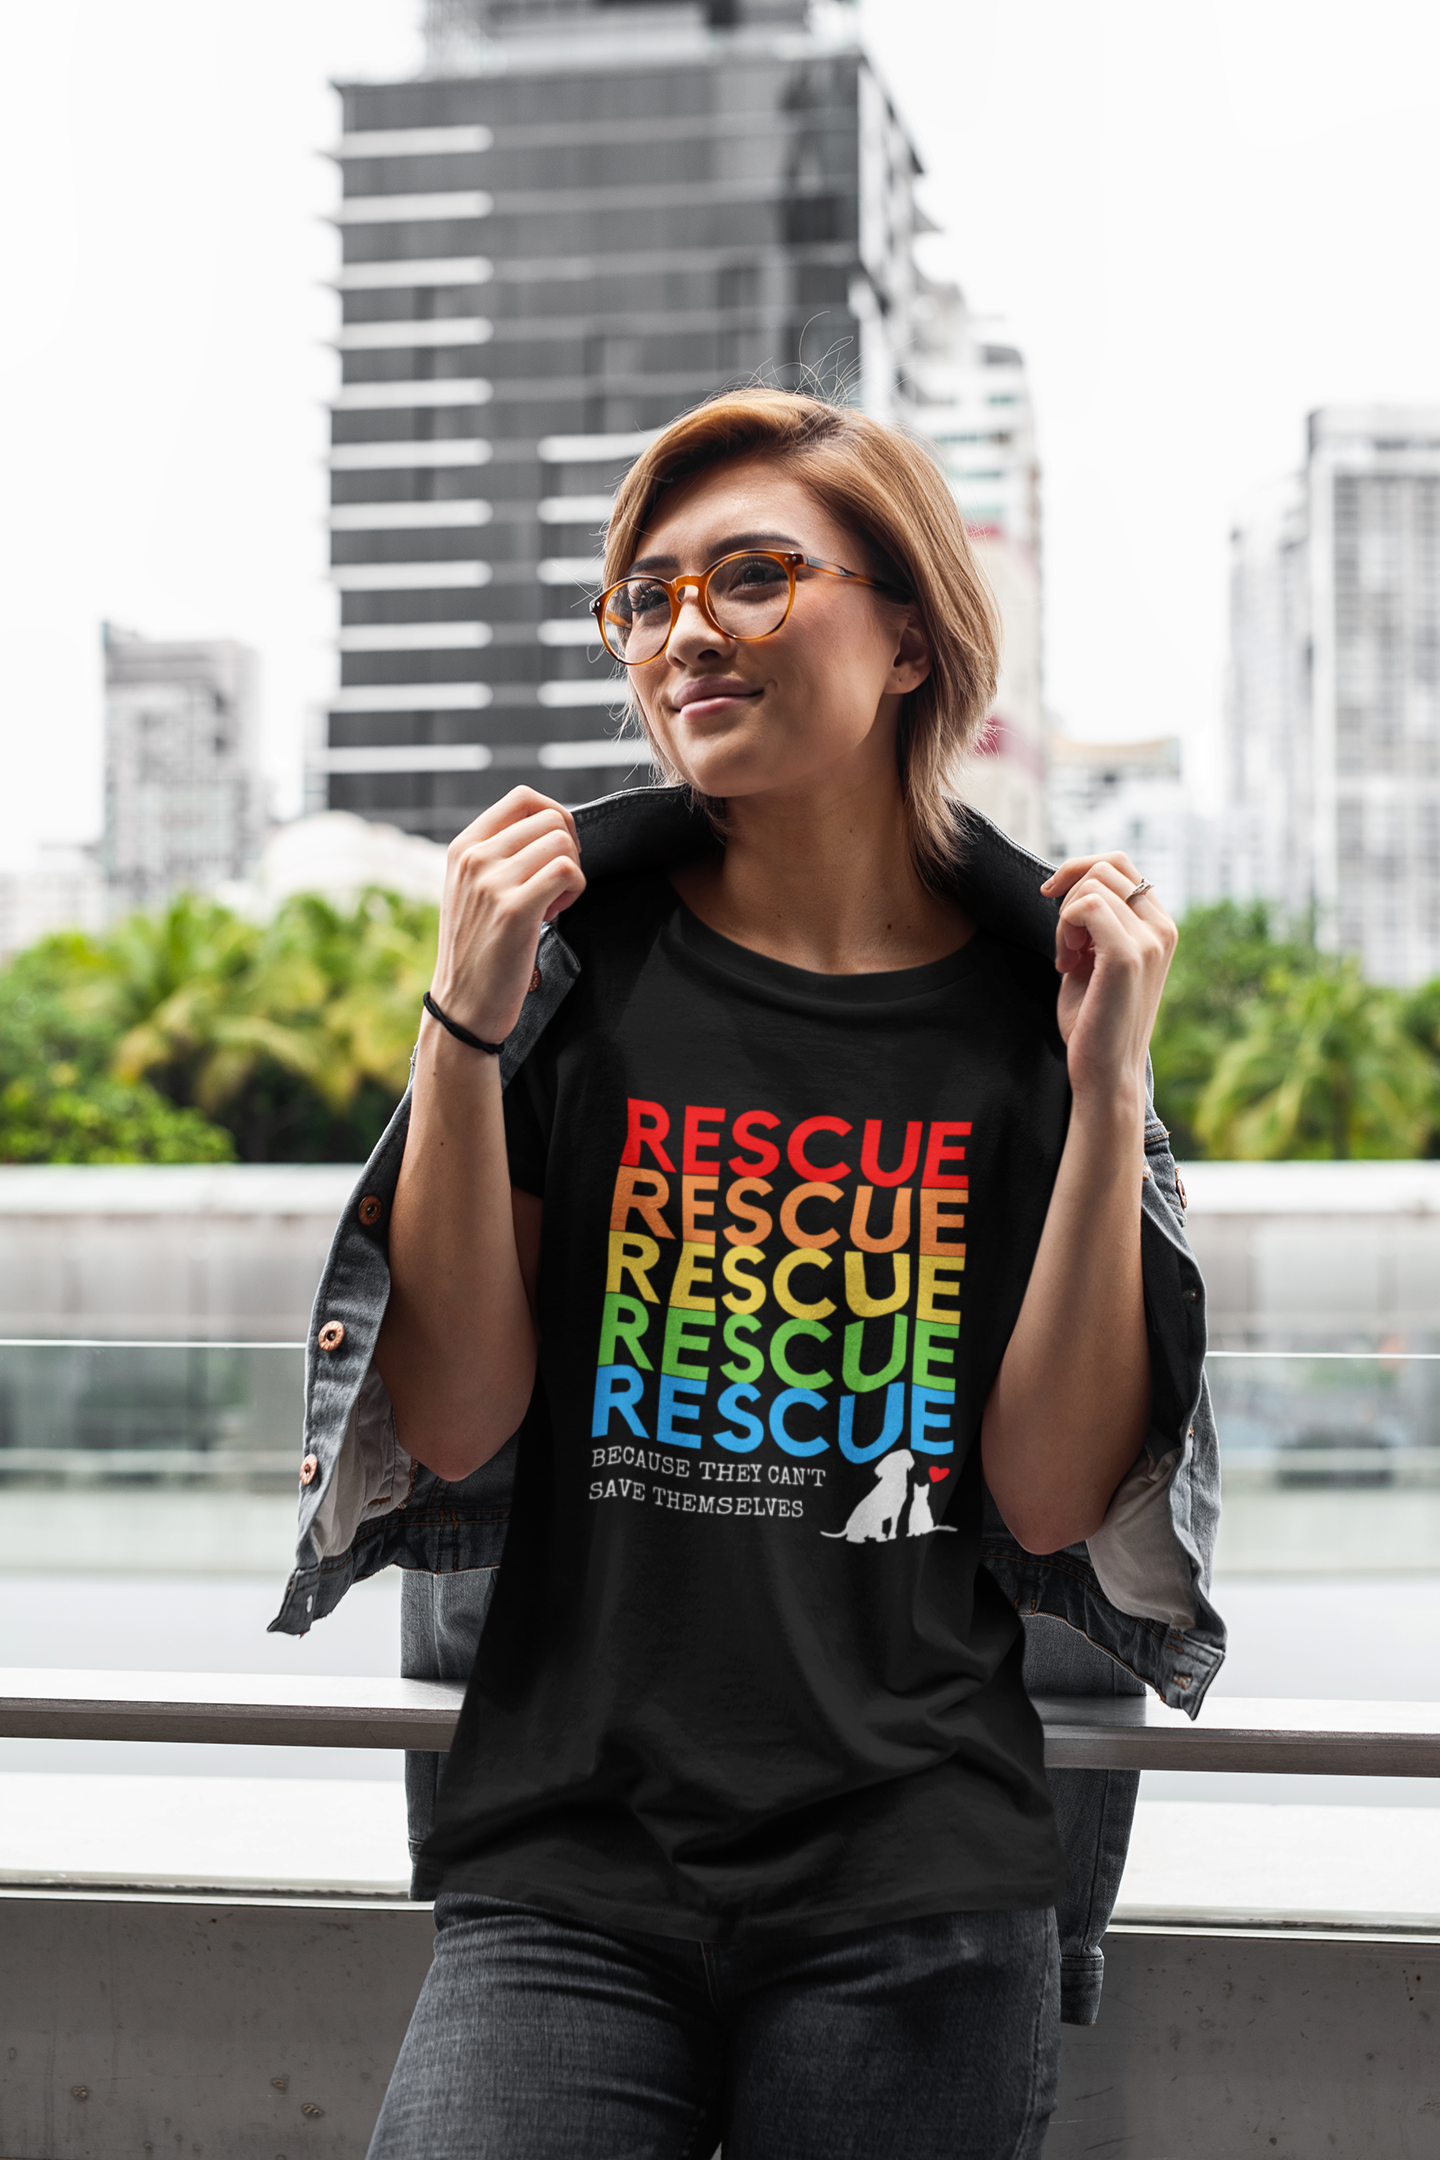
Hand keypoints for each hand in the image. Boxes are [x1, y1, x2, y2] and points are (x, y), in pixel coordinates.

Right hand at [429, 787, 585, 1044]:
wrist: (462, 1005)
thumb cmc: (478, 949)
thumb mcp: (473, 890)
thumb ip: (500, 856)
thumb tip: (553, 827)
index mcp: (463, 847)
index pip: (523, 798)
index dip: (556, 817)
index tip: (557, 852)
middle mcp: (474, 857)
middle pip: (550, 818)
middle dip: (569, 848)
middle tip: (557, 885)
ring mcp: (492, 881)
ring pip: (562, 842)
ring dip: (572, 871)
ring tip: (554, 902)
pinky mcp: (515, 909)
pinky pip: (568, 871)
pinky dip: (575, 891)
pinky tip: (555, 914)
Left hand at [1039, 853, 1176, 1110]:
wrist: (1105, 1072)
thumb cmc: (1095, 1020)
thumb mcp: (1096, 958)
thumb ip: (1095, 921)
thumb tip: (1070, 880)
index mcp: (1160, 925)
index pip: (1119, 863)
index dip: (1077, 873)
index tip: (1054, 904)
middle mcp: (1163, 928)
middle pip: (1105, 866)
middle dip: (1069, 897)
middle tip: (1065, 946)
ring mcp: (1150, 941)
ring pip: (1093, 884)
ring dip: (1065, 919)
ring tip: (1068, 959)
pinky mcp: (1128, 956)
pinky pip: (1088, 905)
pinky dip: (1064, 930)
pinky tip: (1066, 965)